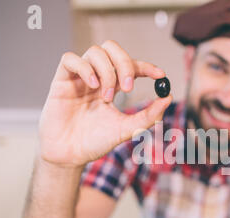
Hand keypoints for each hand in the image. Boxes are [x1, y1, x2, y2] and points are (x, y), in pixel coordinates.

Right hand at [39, 40, 172, 167]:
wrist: (70, 156)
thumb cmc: (95, 143)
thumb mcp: (126, 129)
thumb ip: (148, 115)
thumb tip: (168, 98)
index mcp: (113, 86)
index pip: (131, 66)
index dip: (146, 66)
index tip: (160, 75)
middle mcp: (97, 77)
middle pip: (112, 49)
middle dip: (125, 64)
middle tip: (128, 86)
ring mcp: (79, 77)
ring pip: (95, 52)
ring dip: (107, 72)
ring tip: (105, 97)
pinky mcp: (60, 80)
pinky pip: (70, 59)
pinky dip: (85, 68)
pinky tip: (92, 86)